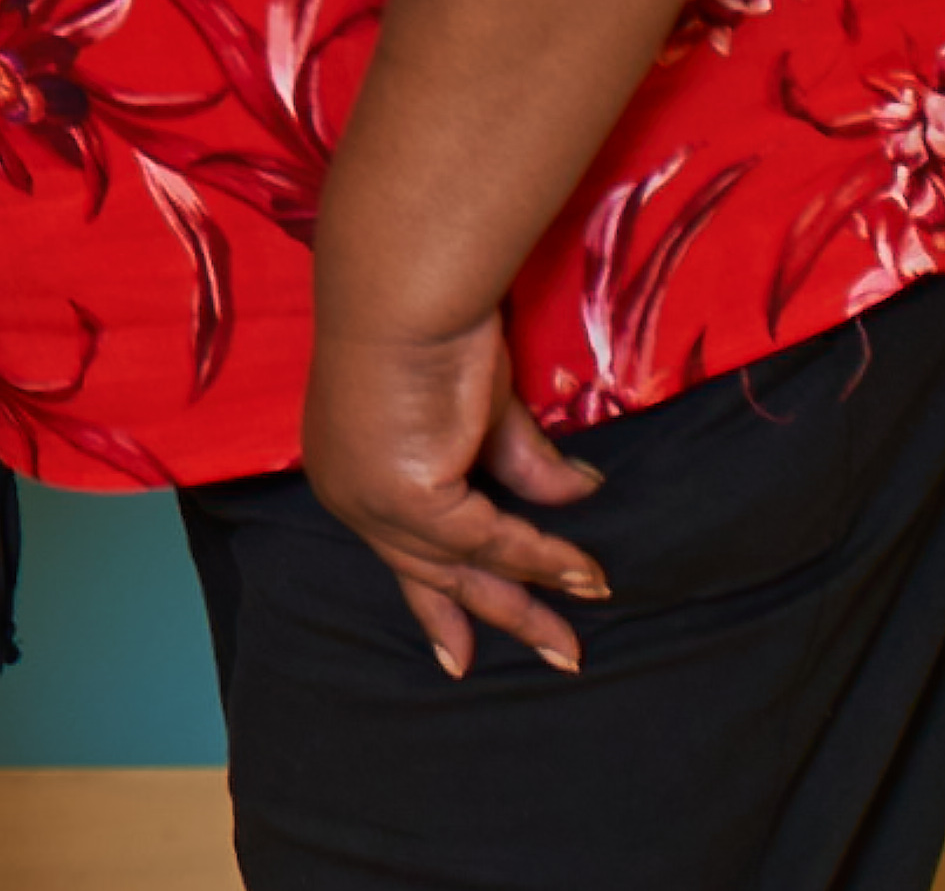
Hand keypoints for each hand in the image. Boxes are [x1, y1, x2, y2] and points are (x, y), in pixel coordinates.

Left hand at [300, 313, 609, 676]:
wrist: (409, 290)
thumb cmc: (433, 329)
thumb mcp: (482, 410)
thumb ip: (520, 464)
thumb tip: (582, 496)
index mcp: (353, 469)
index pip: (398, 553)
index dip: (433, 605)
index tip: (458, 654)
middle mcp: (350, 494)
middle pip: (432, 573)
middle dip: (501, 613)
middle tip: (561, 654)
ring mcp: (371, 501)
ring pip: (464, 565)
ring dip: (534, 586)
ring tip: (595, 594)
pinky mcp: (405, 498)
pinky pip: (486, 541)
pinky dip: (537, 554)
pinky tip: (580, 566)